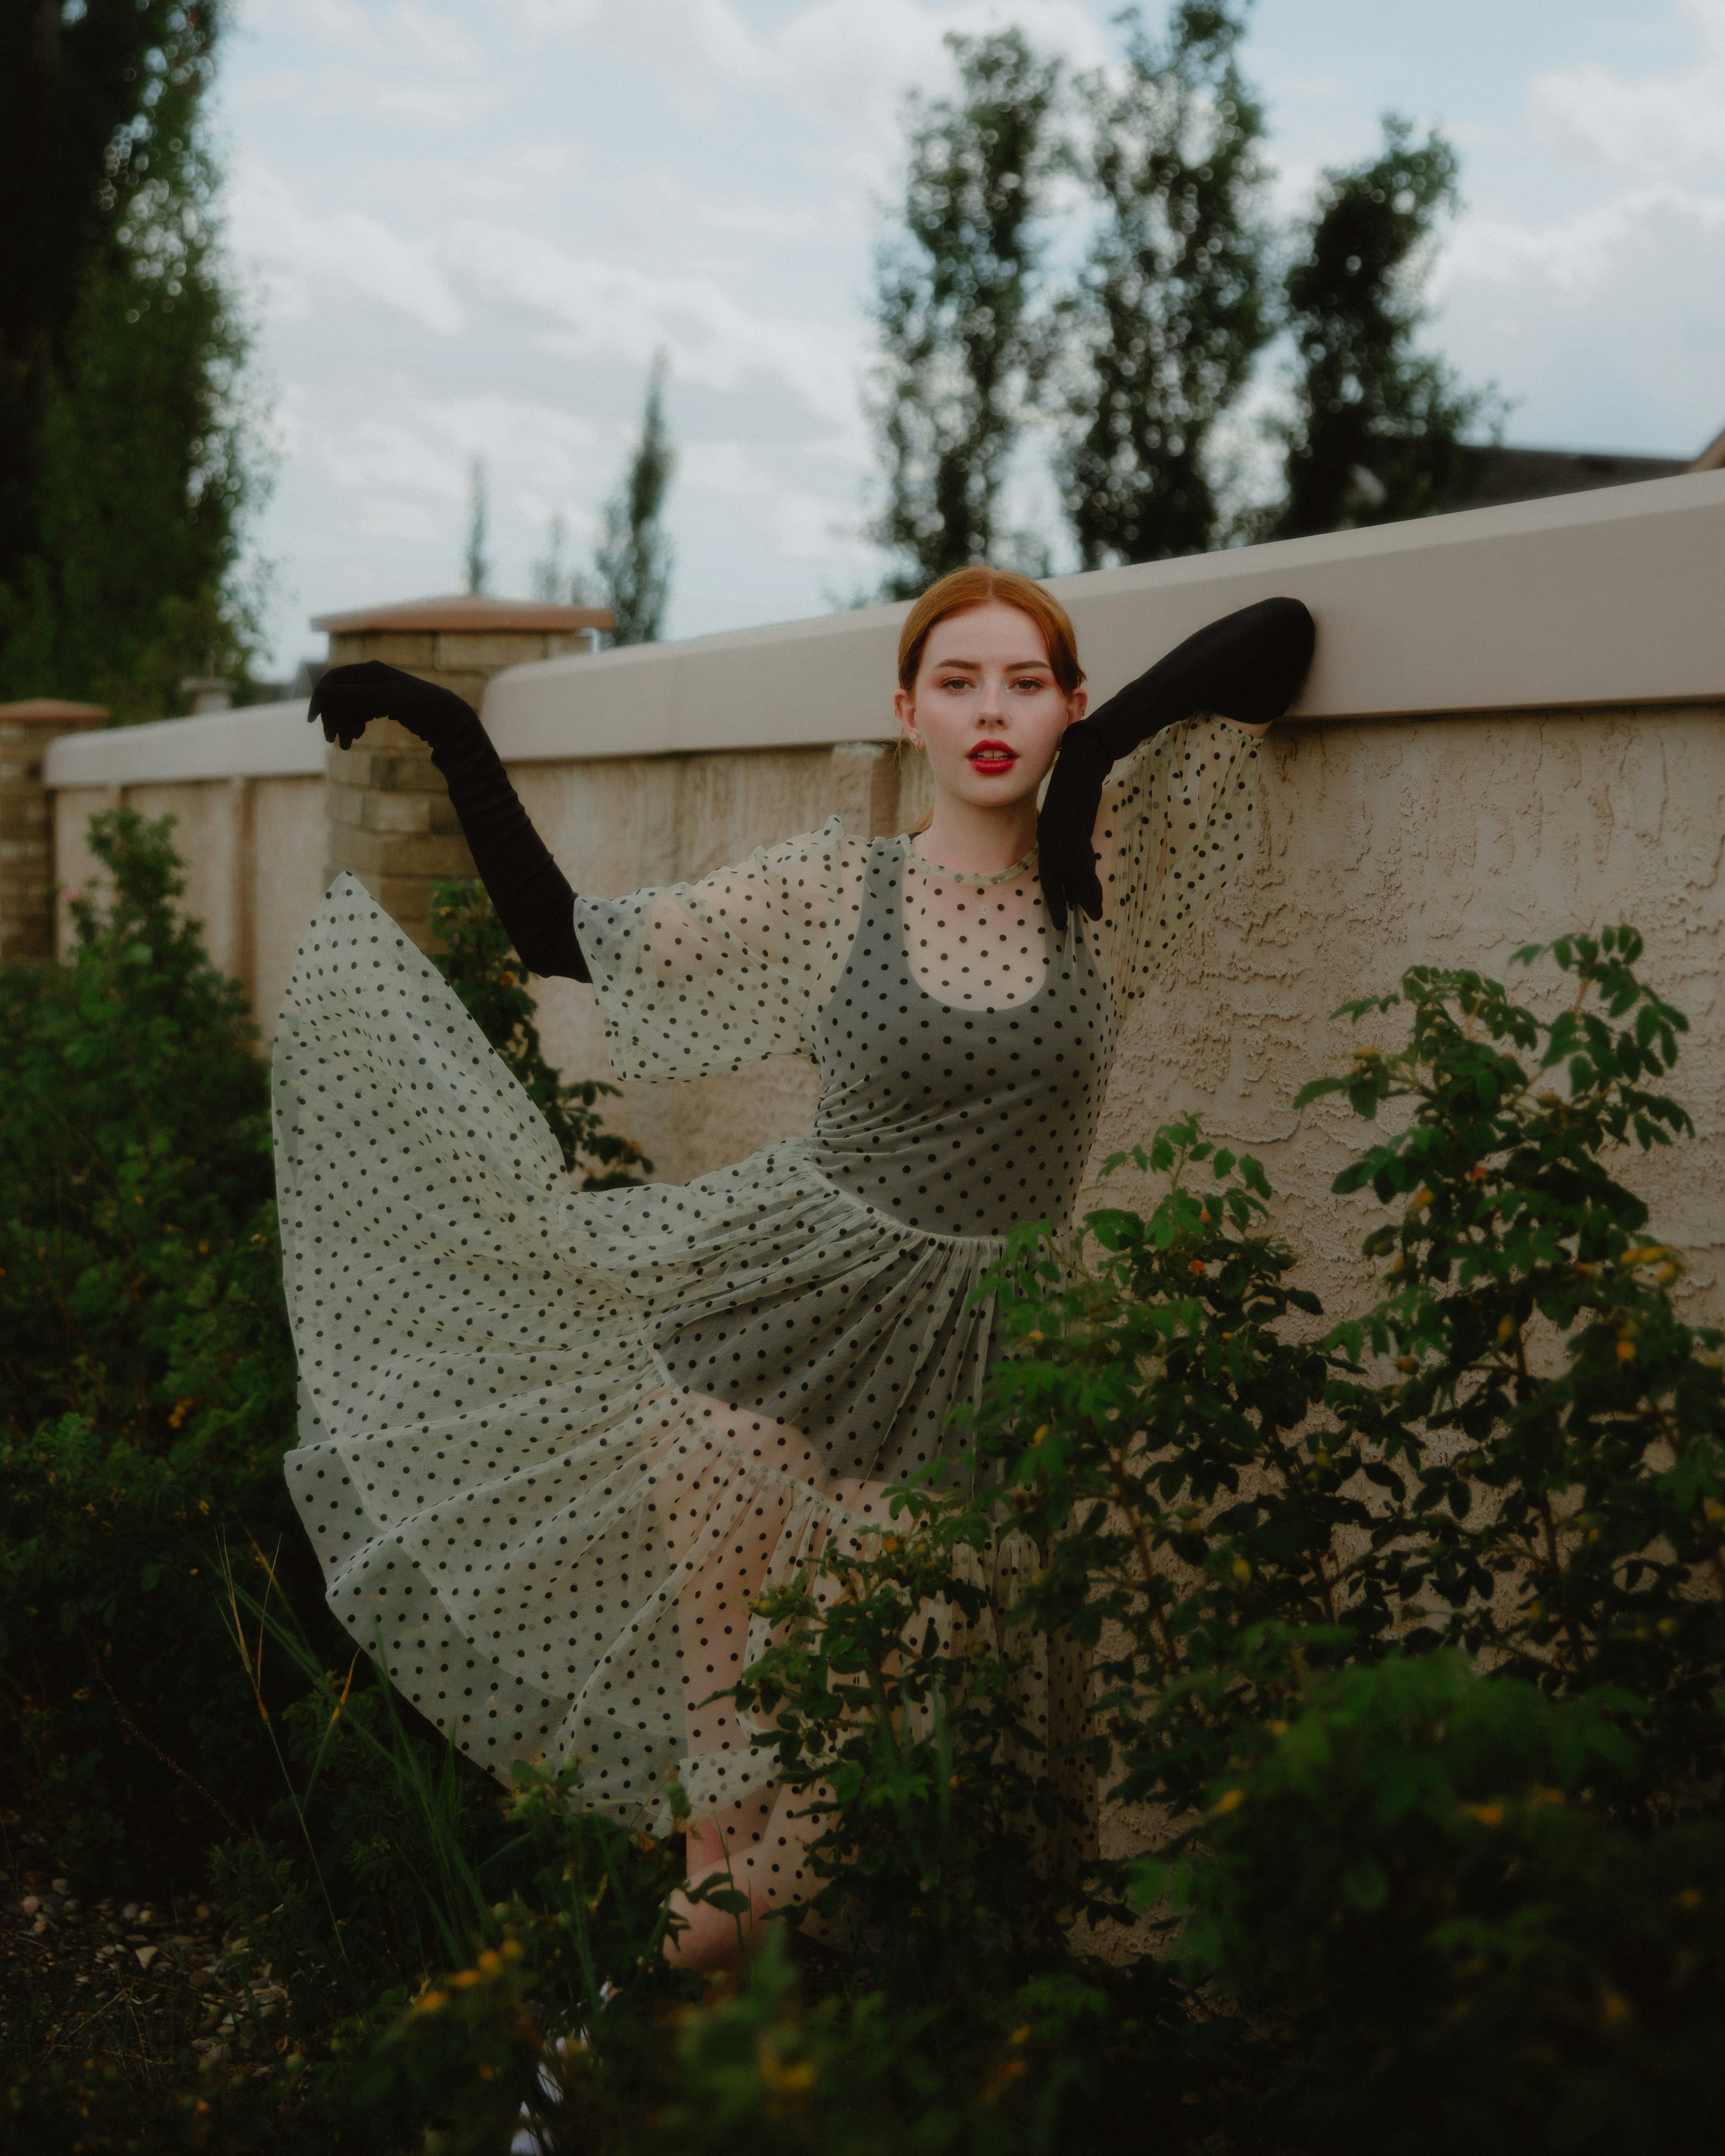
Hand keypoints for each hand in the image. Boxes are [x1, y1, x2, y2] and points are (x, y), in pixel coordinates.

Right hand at [307, 660, 475, 750]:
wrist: (447, 718)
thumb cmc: (419, 704)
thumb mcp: (385, 699)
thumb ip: (354, 695)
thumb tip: (322, 693)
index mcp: (370, 671)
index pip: (334, 681)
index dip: (321, 699)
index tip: (313, 721)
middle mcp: (371, 679)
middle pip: (340, 697)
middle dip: (334, 717)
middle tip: (331, 741)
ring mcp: (377, 693)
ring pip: (349, 708)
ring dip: (344, 725)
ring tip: (346, 746)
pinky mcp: (384, 706)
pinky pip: (360, 715)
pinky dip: (355, 726)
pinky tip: (356, 738)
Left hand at [1037, 725, 1109, 931]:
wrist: (1084, 754)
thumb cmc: (1080, 783)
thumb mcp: (1075, 814)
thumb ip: (1074, 836)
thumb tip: (1079, 858)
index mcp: (1047, 832)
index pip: (1047, 871)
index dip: (1053, 895)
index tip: (1059, 917)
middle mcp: (1048, 832)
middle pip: (1053, 876)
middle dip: (1061, 902)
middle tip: (1066, 926)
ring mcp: (1057, 826)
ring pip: (1068, 870)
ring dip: (1080, 894)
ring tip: (1092, 912)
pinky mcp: (1070, 819)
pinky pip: (1077, 855)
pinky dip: (1084, 875)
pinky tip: (1091, 891)